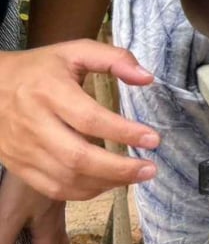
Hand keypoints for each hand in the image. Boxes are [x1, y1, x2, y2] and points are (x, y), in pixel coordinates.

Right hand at [0, 42, 157, 200]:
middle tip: (150, 169)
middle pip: (77, 157)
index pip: (89, 119)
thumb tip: (147, 78)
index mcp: (49, 92)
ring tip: (136, 177)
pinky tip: (107, 184)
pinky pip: (52, 188)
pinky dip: (83, 192)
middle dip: (118, 168)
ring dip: (105, 183)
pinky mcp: (19, 166)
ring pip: (66, 178)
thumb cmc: (39, 69)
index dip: (123, 132)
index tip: (153, 139)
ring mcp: (24, 150)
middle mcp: (34, 124)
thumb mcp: (75, 51)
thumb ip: (114, 59)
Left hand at [0, 173, 68, 243]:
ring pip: (62, 235)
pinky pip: (59, 220)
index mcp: (47, 227)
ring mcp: (58, 202)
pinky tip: (48, 225)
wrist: (52, 139)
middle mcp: (56, 217)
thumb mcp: (9, 213)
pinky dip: (57, 234)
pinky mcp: (57, 188)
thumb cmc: (29, 177)